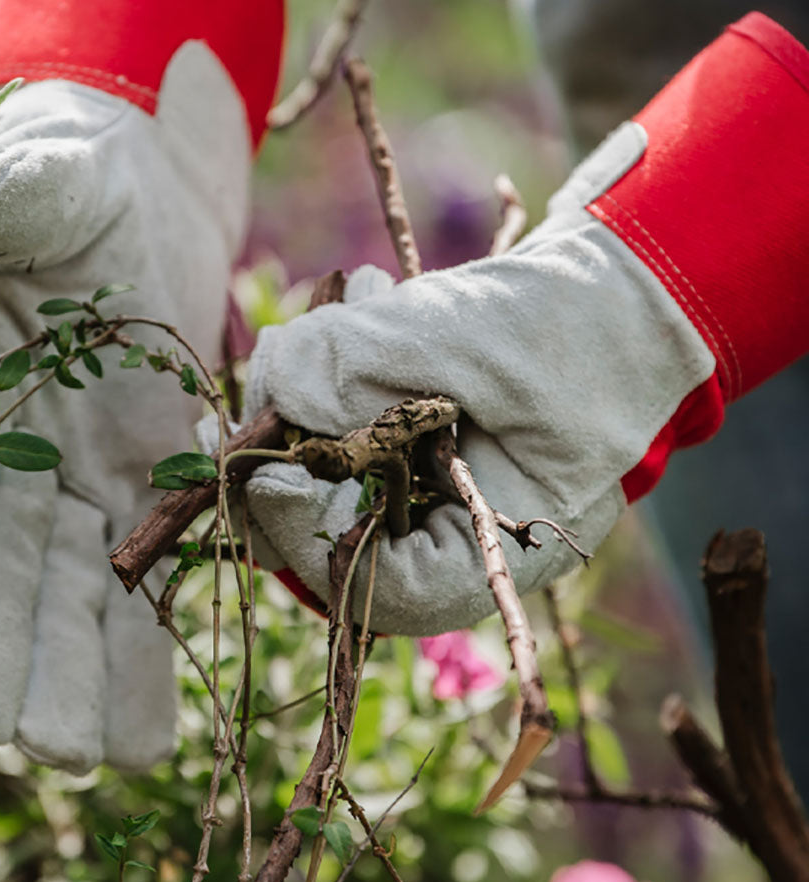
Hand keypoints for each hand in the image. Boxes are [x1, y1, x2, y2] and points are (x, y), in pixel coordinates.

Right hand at [0, 0, 282, 769]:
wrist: (138, 189)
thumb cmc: (77, 170)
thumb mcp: (51, 164)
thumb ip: (29, 187)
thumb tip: (18, 197)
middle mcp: (4, 447)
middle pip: (2, 568)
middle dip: (16, 656)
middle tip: (42, 743)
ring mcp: (71, 476)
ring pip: (69, 593)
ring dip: (82, 674)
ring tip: (100, 758)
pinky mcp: (144, 483)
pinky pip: (137, 574)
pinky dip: (140, 644)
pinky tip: (152, 723)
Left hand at [240, 13, 808, 632]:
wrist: (622, 297)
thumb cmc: (577, 329)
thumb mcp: (474, 340)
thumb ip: (367, 364)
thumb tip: (272, 385)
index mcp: (487, 556)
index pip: (370, 583)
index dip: (298, 532)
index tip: (259, 464)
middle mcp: (443, 540)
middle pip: (322, 529)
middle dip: (288, 440)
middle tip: (277, 359)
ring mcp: (416, 495)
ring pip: (319, 468)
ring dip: (310, 384)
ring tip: (352, 303)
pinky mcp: (398, 447)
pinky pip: (336, 425)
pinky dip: (334, 365)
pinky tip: (366, 299)